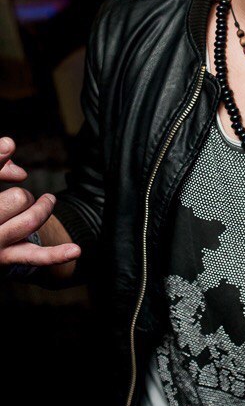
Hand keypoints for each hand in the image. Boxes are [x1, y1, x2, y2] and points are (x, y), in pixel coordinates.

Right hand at [0, 136, 80, 268]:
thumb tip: (18, 164)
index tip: (10, 145)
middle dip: (24, 196)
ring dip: (42, 209)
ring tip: (42, 204)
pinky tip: (76, 250)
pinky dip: (56, 254)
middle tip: (19, 201)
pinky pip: (35, 257)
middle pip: (18, 198)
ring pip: (30, 221)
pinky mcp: (7, 260)